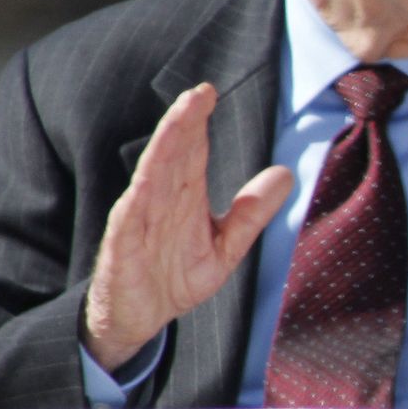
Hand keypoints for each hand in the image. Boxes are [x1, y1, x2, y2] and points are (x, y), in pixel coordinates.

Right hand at [82, 83, 292, 370]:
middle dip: (183, 122)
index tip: (209, 91)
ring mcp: (139, 220)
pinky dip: (136, 202)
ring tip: (177, 120)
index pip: (192, 150)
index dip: (198, 120)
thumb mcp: (225, 246)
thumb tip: (285, 174)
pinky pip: (129, 221)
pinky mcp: (122, 246)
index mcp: (183, 195)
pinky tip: (144, 183)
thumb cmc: (176, 276)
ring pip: (151, 177)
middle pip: (172, 154)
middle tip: (199, 92)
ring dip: (163, 148)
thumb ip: (252, 213)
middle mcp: (160, 200)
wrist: (140, 317)